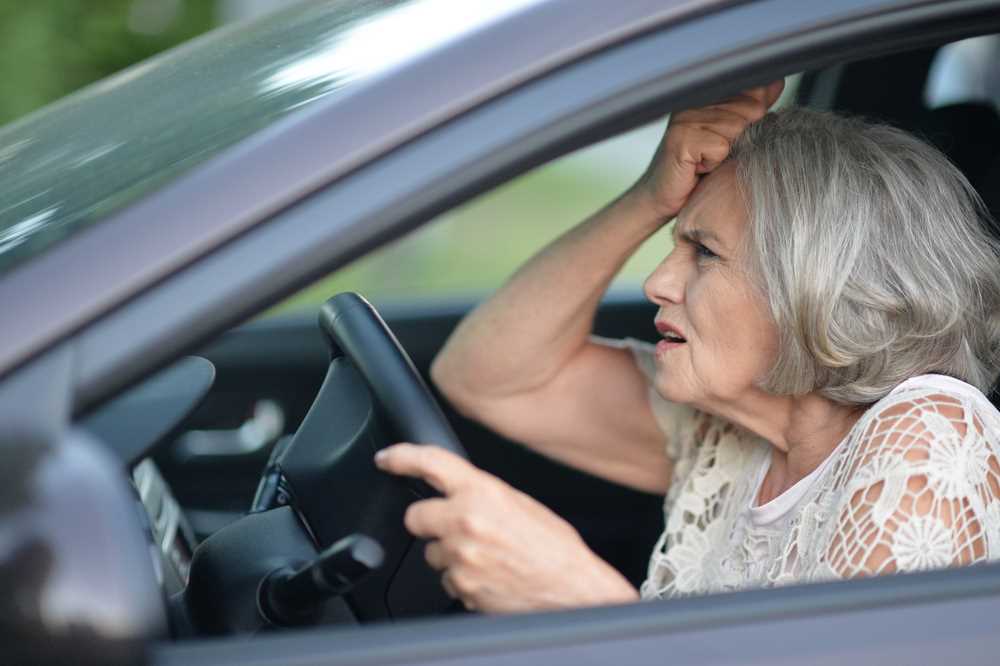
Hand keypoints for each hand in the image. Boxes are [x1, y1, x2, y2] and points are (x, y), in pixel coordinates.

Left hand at [374, 443, 637, 612]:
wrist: (574, 591)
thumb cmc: (556, 548)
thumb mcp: (521, 504)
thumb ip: (483, 495)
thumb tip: (460, 494)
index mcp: (483, 493)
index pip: (431, 464)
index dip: (401, 457)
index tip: (387, 458)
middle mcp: (466, 523)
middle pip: (415, 517)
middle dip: (428, 521)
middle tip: (453, 526)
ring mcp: (460, 559)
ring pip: (431, 553)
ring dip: (450, 554)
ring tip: (486, 557)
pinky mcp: (461, 588)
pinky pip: (447, 580)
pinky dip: (462, 579)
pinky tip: (489, 576)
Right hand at [635, 79, 784, 218]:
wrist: (661, 197)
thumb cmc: (695, 170)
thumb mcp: (729, 136)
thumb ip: (751, 109)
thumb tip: (776, 83)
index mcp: (706, 96)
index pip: (753, 94)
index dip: (752, 120)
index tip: (727, 141)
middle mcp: (694, 101)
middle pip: (750, 111)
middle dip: (741, 139)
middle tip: (714, 154)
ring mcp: (686, 117)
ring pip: (736, 129)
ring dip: (726, 154)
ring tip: (704, 161)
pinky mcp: (681, 137)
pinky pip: (720, 147)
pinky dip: (713, 164)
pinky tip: (696, 168)